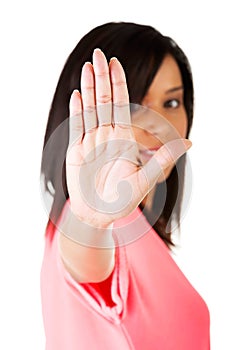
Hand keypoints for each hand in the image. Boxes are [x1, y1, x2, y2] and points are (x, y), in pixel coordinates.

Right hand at [66, 49, 190, 228]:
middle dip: (102, 77)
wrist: (100, 213)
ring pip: (90, 109)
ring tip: (87, 66)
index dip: (120, 83)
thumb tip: (189, 142)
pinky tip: (77, 94)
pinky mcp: (77, 150)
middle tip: (98, 53)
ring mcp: (91, 141)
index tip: (116, 62)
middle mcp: (107, 135)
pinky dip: (77, 110)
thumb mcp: (146, 179)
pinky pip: (77, 126)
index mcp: (123, 139)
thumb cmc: (124, 199)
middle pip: (105, 101)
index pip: (122, 105)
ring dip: (88, 88)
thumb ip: (164, 159)